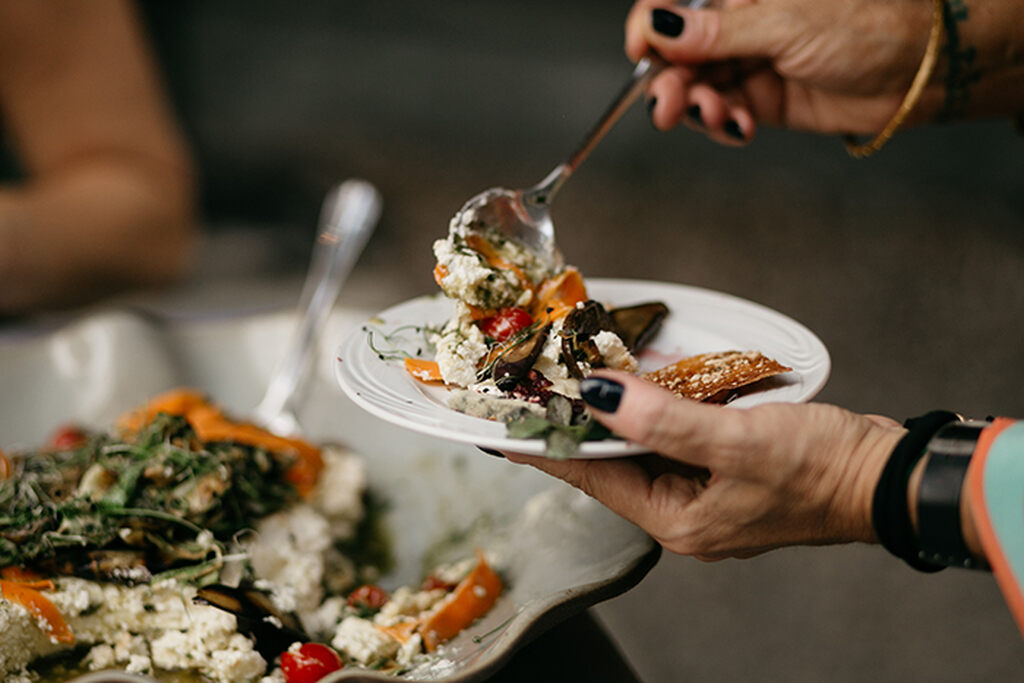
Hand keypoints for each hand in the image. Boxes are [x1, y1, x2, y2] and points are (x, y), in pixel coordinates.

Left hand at [507, 371, 904, 558]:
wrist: (886, 475)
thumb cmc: (820, 469)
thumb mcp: (735, 441)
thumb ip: (663, 419)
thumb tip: (597, 394)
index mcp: (676, 520)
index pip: (592, 477)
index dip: (547, 447)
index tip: (503, 427)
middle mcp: (682, 512)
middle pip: (611, 464)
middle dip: (576, 425)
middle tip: (537, 388)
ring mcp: (703, 493)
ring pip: (640, 449)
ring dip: (614, 414)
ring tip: (572, 380)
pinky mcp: (724, 471)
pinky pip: (672, 440)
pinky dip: (653, 411)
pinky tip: (640, 385)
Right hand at [626, 0, 942, 141]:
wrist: (921, 69)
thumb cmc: (870, 23)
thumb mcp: (786, 22)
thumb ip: (718, 32)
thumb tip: (660, 26)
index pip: (676, 5)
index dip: (651, 26)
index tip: (639, 51)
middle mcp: (741, 22)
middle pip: (680, 52)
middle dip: (670, 81)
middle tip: (667, 106)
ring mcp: (751, 60)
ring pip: (699, 87)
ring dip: (698, 107)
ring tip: (717, 116)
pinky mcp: (764, 97)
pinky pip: (725, 112)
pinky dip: (724, 124)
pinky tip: (738, 126)